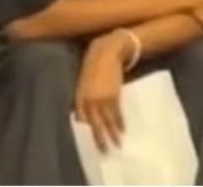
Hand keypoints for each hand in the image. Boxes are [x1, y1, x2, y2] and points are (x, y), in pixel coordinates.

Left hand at [75, 32, 129, 152]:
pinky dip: (120, 123)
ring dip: (112, 134)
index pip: (81, 119)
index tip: (88, 144)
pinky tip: (123, 131)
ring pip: (107, 121)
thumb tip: (83, 115)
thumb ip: (83, 97)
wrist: (107, 52)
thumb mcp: (83, 82)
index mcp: (79, 96)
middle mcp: (89, 100)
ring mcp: (102, 98)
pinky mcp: (114, 95)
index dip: (85, 132)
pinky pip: (117, 113)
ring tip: (117, 145)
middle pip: (94, 124)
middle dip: (98, 139)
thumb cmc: (93, 65)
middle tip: (103, 152)